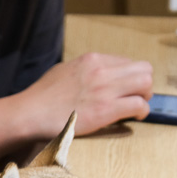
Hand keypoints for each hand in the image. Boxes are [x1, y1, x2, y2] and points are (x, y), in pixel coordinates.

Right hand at [15, 52, 153, 138]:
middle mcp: (102, 70)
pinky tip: (135, 117)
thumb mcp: (63, 71)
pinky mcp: (106, 110)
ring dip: (145, 96)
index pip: (126, 61)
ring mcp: (105, 89)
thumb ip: (82, 70)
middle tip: (138, 96)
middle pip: (143, 69)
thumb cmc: (41, 97)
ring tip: (137, 107)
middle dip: (144, 84)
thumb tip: (93, 76)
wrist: (30, 113)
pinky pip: (138, 105)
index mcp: (91, 60)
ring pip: (146, 84)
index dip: (130, 76)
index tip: (126, 88)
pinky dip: (141, 112)